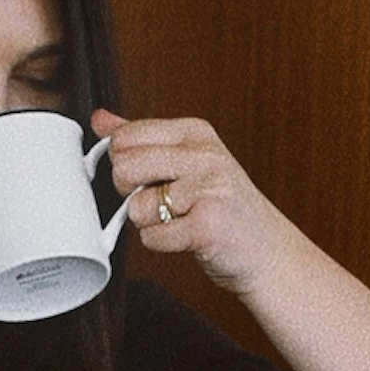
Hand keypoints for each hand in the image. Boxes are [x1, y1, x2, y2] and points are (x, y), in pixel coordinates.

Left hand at [90, 110, 297, 299]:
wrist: (268, 250)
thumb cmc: (223, 207)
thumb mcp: (187, 161)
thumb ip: (142, 139)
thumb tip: (101, 120)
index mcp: (195, 132)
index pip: (126, 136)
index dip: (125, 162)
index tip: (149, 175)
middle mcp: (204, 155)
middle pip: (124, 167)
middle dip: (132, 192)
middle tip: (163, 200)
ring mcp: (208, 190)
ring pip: (136, 206)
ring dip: (150, 222)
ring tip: (182, 219)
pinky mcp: (206, 227)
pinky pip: (151, 237)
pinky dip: (163, 244)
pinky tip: (188, 237)